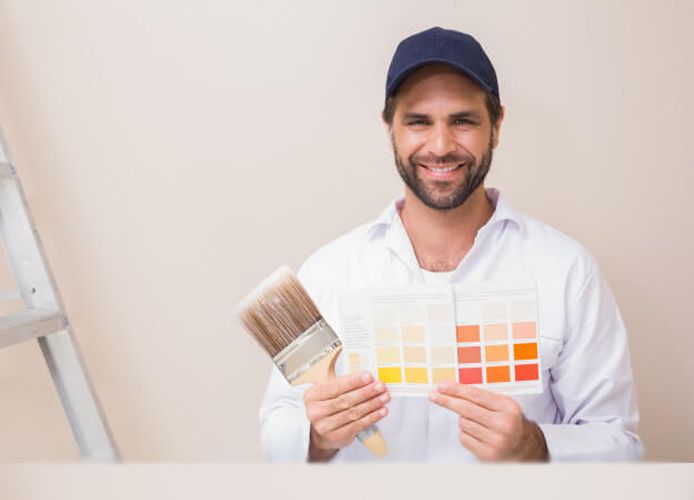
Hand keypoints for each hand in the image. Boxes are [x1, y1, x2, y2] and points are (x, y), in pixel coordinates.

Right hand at [304, 371, 389, 461]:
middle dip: (366, 392)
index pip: (335, 387)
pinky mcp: (337, 437)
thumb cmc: (327, 408)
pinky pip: (358, 425)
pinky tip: (381, 411)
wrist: (319, 433)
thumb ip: (343, 384)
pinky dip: (372, 417)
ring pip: (353, 412)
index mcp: (312, 395)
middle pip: (346, 400)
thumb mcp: (327, 393)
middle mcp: (316, 411)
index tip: (368, 376)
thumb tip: (367, 378)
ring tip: (384, 397)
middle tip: (380, 386)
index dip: (354, 381)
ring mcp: (325, 426)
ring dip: (372, 404)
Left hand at [429, 381, 547, 461]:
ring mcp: (495, 440)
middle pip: (465, 409)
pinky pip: (464, 438)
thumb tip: (452, 389)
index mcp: (508, 407)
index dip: (455, 389)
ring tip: (477, 423)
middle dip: (446, 400)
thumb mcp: (503, 405)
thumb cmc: (509, 422)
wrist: (524, 448)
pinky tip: (478, 435)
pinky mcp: (487, 454)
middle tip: (433, 395)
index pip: (475, 395)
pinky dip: (465, 433)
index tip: (441, 386)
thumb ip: (482, 397)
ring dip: (463, 420)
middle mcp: (503, 424)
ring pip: (463, 423)